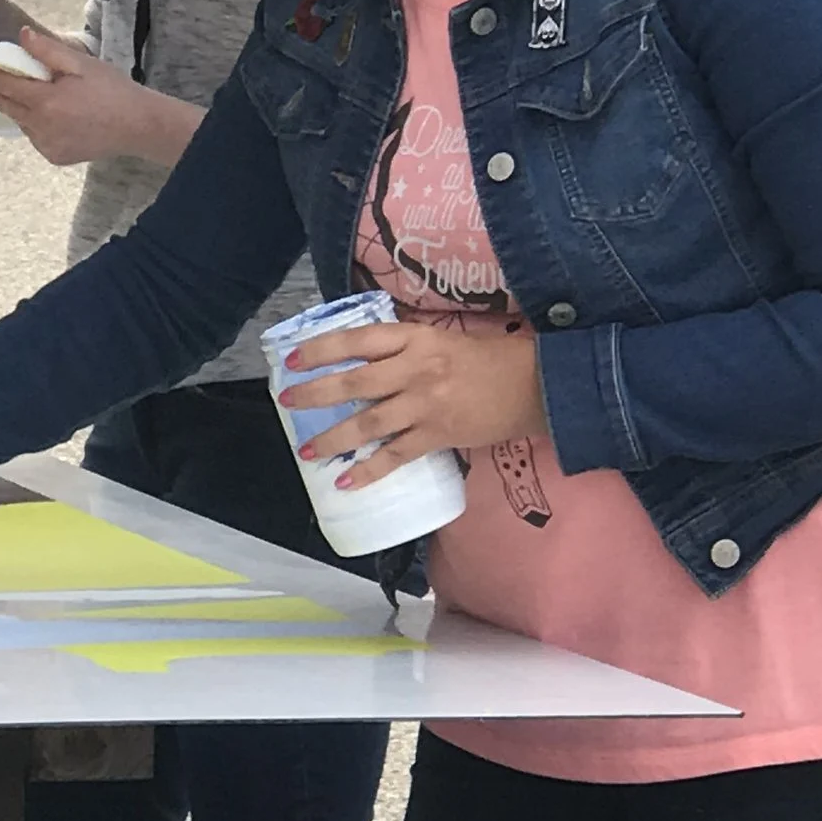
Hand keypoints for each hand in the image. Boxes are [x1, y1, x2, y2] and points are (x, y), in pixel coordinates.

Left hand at [0, 25, 195, 168]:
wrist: (138, 126)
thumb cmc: (113, 91)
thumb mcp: (82, 63)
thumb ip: (48, 51)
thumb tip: (22, 36)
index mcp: (46, 101)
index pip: (4, 84)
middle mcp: (41, 127)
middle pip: (4, 104)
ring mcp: (46, 145)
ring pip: (19, 120)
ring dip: (10, 104)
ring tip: (1, 88)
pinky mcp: (54, 156)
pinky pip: (33, 135)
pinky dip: (30, 121)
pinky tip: (40, 110)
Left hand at [282, 313, 549, 488]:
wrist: (535, 385)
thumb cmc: (489, 358)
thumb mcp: (443, 339)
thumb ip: (404, 348)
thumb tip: (362, 358)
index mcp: (417, 338)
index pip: (359, 340)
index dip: (322, 348)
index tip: (293, 359)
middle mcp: (417, 369)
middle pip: (355, 382)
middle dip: (316, 393)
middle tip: (286, 400)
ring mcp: (426, 405)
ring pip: (369, 422)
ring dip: (333, 438)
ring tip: (306, 450)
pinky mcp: (438, 436)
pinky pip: (395, 456)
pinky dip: (369, 469)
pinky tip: (346, 482)